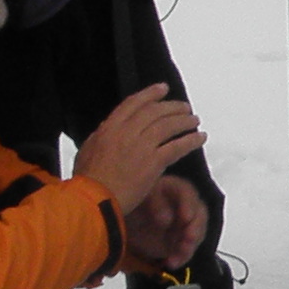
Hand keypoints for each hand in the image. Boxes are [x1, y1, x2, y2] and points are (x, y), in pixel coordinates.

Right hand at [75, 86, 205, 213]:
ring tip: (195, 120)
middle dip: (173, 107)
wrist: (93, 200)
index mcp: (110, 128)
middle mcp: (127, 132)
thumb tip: (110, 127)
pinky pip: (177, 147)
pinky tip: (200, 138)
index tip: (163, 89)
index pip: (134, 103)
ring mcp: (141, 146)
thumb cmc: (87, 180)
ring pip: (168, 125)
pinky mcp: (154, 163)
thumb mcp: (87, 150)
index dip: (150, 94)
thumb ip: (102, 135)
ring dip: (185, 121)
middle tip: (184, 107)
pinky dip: (191, 141)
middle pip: (155, 112)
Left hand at [122, 174, 207, 271]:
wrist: (121, 225)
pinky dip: (180, 257)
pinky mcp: (180, 242)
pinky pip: (187, 250)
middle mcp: (184, 206)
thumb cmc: (133, 205)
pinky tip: (170, 263)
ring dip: (189, 246)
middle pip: (199, 214)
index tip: (186, 218)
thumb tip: (167, 220)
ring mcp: (184, 225)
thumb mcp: (140, 198)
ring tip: (177, 254)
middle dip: (196, 227)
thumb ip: (155, 204)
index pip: (188, 193)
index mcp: (173, 189)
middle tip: (189, 239)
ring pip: (196, 233)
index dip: (189, 205)